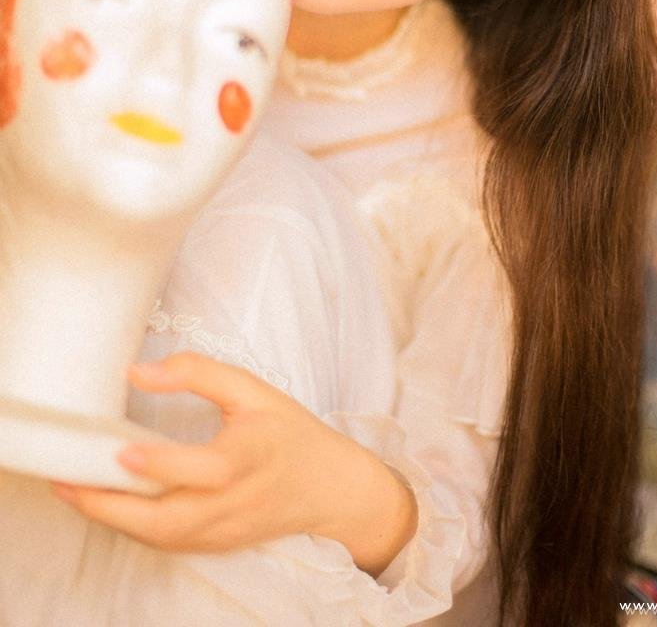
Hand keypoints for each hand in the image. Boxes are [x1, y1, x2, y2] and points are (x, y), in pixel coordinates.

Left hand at [51, 354, 415, 576]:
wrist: (330, 488)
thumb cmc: (289, 432)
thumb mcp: (253, 389)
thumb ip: (199, 374)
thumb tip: (140, 372)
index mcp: (248, 458)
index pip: (202, 468)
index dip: (161, 464)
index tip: (121, 451)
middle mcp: (234, 502)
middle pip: (168, 518)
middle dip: (112, 506)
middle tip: (66, 482)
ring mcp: (223, 531)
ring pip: (160, 536)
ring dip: (113, 519)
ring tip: (72, 491)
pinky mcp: (214, 545)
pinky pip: (166, 541)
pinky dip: (132, 527)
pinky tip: (105, 505)